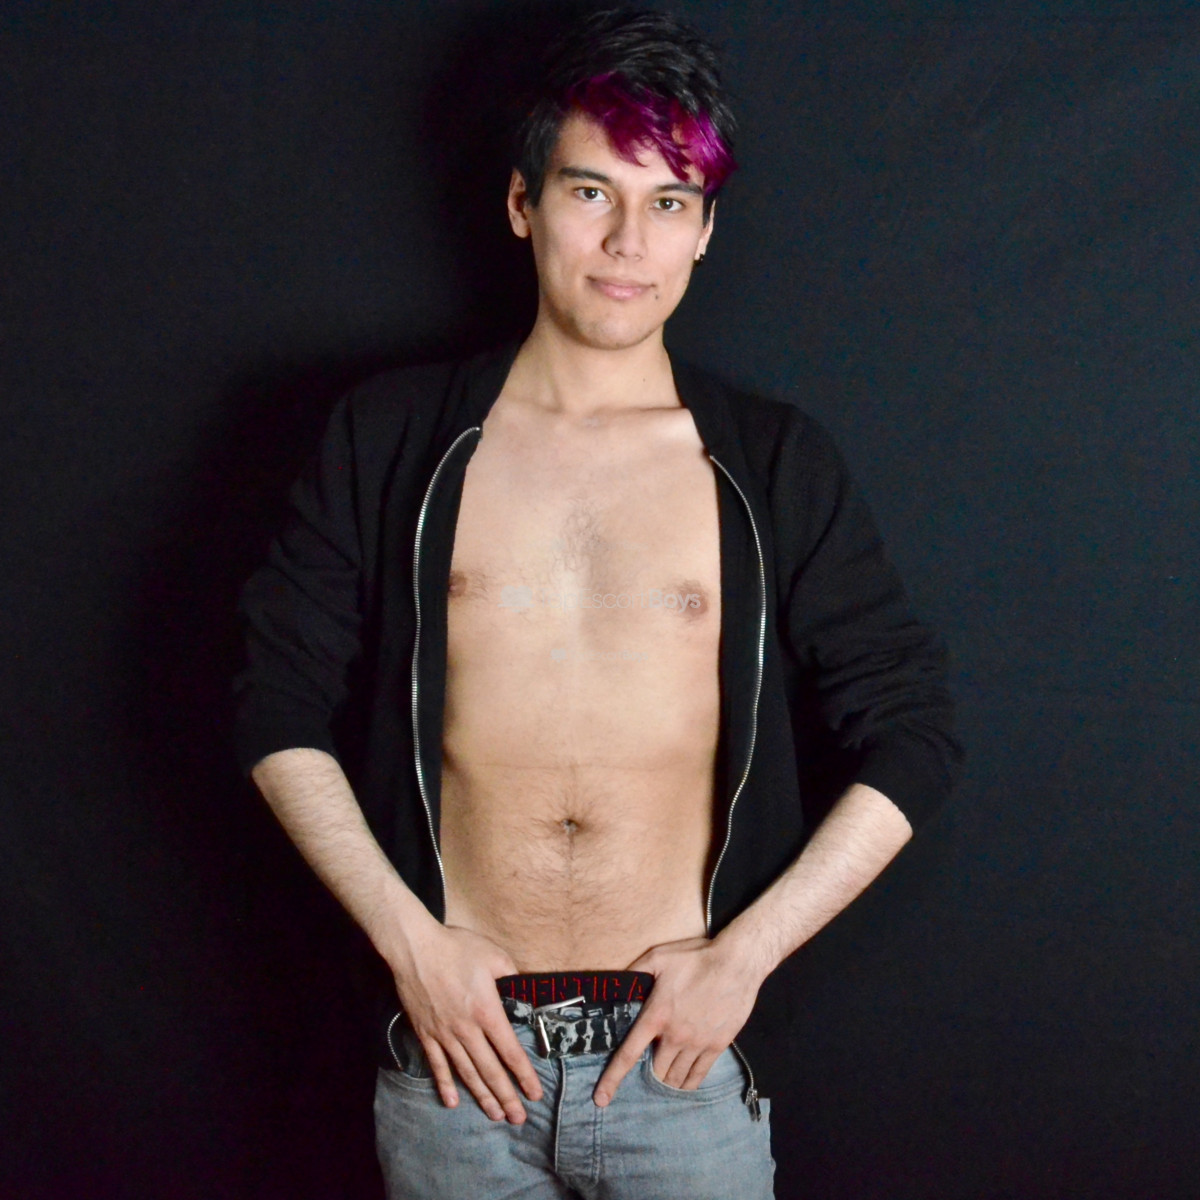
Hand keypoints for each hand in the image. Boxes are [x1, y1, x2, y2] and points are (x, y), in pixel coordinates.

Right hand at [389, 920, 542, 1122]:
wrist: (415, 948)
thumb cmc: (456, 948)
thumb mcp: (494, 955)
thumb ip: (512, 974)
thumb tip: (525, 987)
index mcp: (487, 1011)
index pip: (510, 1051)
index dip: (524, 1075)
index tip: (535, 1094)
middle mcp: (467, 1029)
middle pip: (490, 1070)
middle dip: (506, 1096)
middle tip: (518, 1119)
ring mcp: (444, 1034)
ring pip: (466, 1072)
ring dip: (482, 1096)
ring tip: (495, 1115)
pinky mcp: (426, 1033)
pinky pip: (437, 1065)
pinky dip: (444, 1085)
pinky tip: (452, 1102)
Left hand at [592, 935, 761, 1105]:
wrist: (736, 963)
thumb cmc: (696, 957)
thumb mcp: (658, 956)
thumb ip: (635, 970)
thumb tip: (616, 980)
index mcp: (656, 1016)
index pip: (628, 1055)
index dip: (612, 1080)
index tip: (601, 1099)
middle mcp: (674, 1036)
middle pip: (655, 1072)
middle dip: (648, 1074)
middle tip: (648, 1068)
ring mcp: (697, 1043)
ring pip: (676, 1078)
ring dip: (667, 1081)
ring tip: (664, 1078)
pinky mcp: (717, 1045)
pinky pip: (699, 1075)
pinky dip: (689, 1083)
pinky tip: (685, 1083)